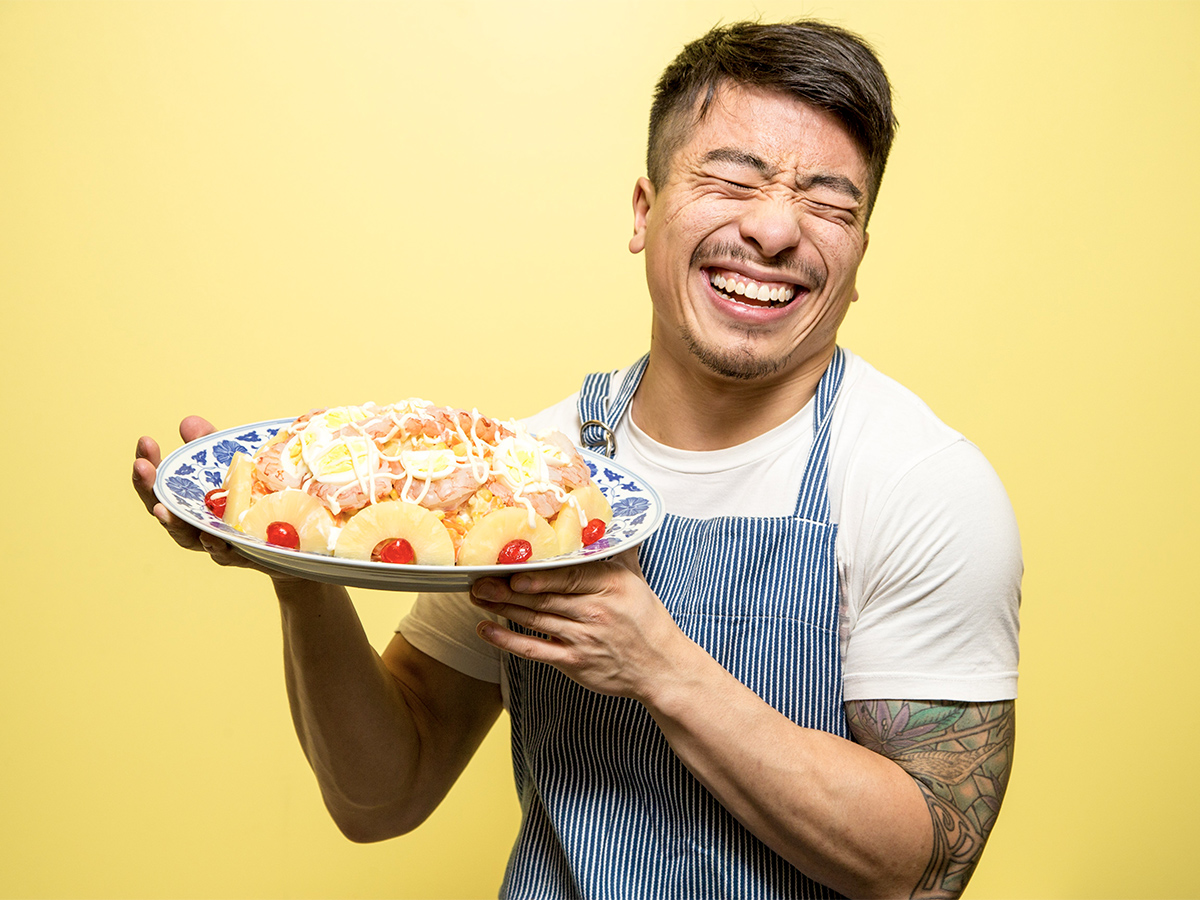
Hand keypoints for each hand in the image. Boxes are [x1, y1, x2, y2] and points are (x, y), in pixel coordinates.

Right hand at [132, 416, 264, 572]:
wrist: (294, 535)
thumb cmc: (254, 495)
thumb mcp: (233, 464)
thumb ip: (210, 444)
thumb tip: (188, 423)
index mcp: (189, 501)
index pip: (159, 485)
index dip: (148, 465)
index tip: (144, 442)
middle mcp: (196, 524)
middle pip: (164, 510)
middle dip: (150, 488)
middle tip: (141, 466)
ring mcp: (216, 542)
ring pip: (187, 537)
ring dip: (173, 523)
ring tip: (162, 509)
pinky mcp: (241, 555)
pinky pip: (225, 554)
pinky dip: (214, 546)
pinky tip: (208, 535)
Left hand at [469, 550, 690, 701]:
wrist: (661, 667)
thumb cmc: (647, 621)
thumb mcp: (637, 581)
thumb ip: (619, 552)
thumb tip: (615, 522)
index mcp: (610, 585)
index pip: (569, 576)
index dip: (538, 576)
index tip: (512, 570)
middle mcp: (596, 611)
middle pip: (544, 597)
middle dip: (507, 588)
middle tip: (479, 578)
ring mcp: (583, 638)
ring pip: (535, 620)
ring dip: (502, 608)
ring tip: (477, 596)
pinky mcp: (574, 662)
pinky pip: (535, 649)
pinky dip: (508, 640)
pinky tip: (486, 630)